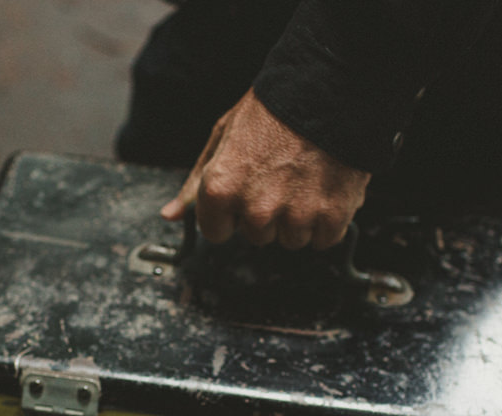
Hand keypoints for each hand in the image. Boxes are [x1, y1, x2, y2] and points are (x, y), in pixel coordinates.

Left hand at [161, 88, 370, 249]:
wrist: (329, 90)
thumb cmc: (273, 109)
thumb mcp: (222, 136)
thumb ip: (196, 183)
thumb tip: (171, 215)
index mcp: (221, 189)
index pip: (216, 232)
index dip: (230, 213)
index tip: (244, 194)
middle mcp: (256, 209)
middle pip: (257, 237)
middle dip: (266, 213)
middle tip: (280, 177)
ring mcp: (294, 216)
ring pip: (291, 240)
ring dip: (298, 218)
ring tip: (304, 179)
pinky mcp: (330, 217)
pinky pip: (324, 239)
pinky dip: (327, 220)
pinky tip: (325, 188)